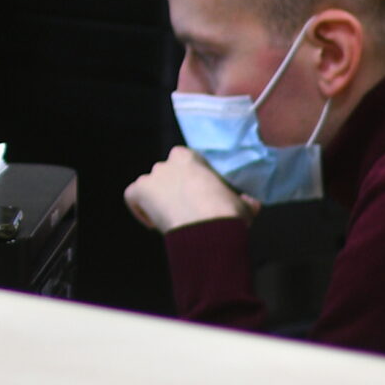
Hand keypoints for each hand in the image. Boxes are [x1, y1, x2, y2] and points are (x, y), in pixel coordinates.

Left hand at [125, 146, 253, 233]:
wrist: (207, 226)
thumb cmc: (226, 211)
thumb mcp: (242, 205)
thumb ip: (245, 201)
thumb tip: (252, 204)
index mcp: (189, 158)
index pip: (185, 161)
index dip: (191, 179)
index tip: (199, 195)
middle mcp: (166, 163)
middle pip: (167, 174)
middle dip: (174, 189)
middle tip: (186, 208)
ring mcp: (150, 177)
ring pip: (150, 185)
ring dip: (158, 198)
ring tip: (171, 217)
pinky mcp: (138, 192)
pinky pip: (132, 197)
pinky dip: (139, 209)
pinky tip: (152, 224)